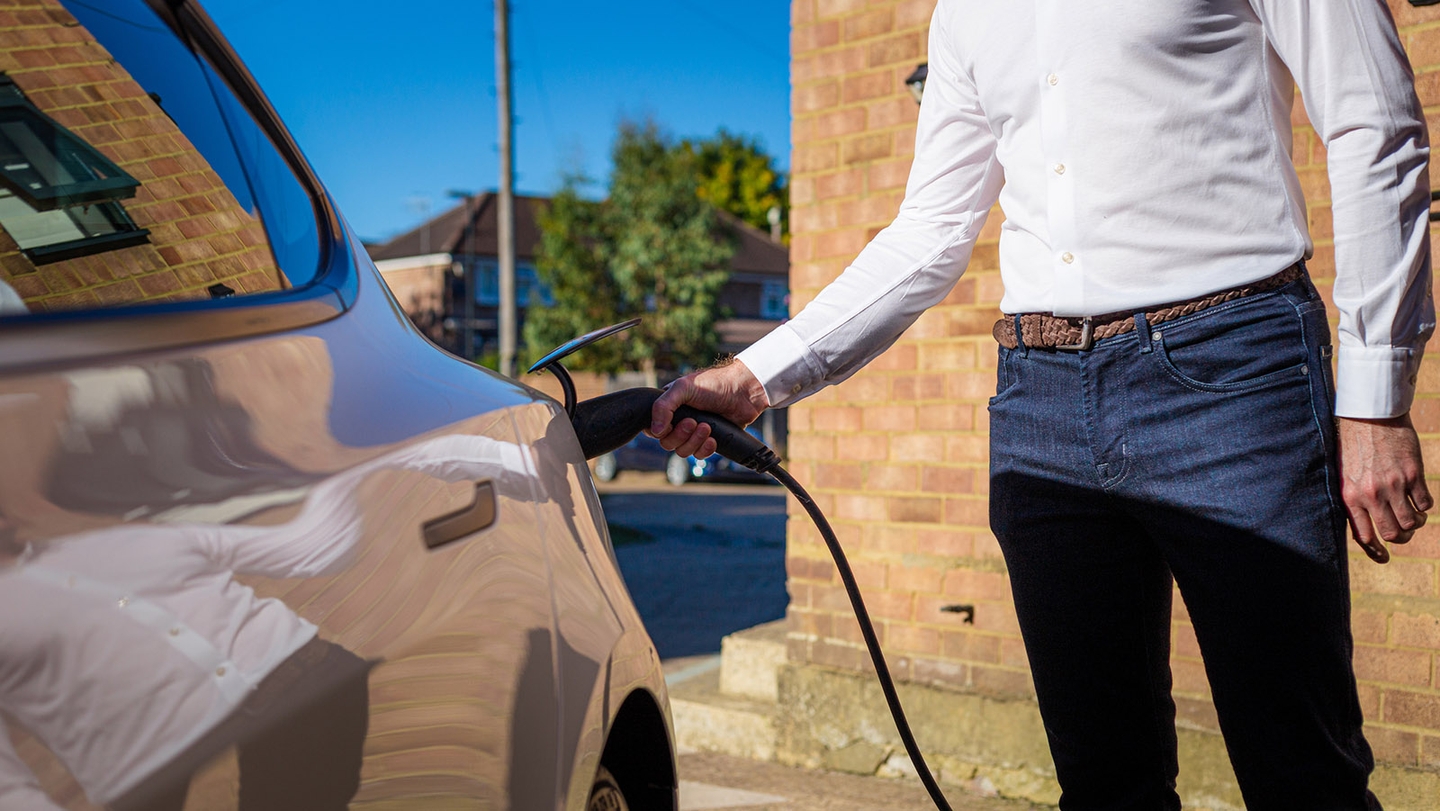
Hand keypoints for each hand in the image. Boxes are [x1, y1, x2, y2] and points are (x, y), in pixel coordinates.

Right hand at [649, 359, 769, 458]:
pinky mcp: (709, 440)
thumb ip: (663, 406)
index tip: (672, 424)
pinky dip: (705, 449)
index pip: (654, 429)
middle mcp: (680, 421)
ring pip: (683, 451)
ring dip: (694, 441)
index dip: (660, 431)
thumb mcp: (683, 388)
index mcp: (670, 407)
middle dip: (681, 435)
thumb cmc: (714, 384)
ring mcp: (694, 432)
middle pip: (668, 443)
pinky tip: (713, 439)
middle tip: (694, 422)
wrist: (743, 392)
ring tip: (707, 427)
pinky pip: (699, 455)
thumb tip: (656, 431)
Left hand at [1337, 414, 1431, 562]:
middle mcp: (1371, 495)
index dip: (1376, 551)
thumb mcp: (1344, 475)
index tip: (1385, 557)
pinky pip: (1425, 504)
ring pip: (1412, 522)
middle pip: (1392, 534)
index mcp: (1350, 497)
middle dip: (1401, 538)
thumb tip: (1363, 525)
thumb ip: (1353, 499)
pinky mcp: (1413, 474)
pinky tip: (1419, 498)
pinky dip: (1424, 506)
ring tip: (1413, 515)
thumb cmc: (1354, 445)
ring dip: (1416, 523)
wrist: (1370, 416)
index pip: (1363, 536)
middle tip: (1404, 532)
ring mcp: (1393, 485)